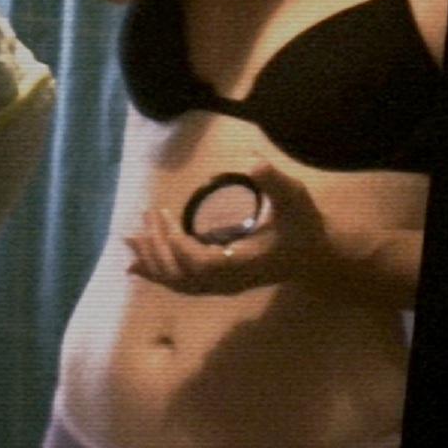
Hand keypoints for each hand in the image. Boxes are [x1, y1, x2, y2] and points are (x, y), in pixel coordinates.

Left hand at [124, 162, 326, 294]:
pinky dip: (158, 275)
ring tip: (130, 240)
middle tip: (138, 222)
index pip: (198, 263)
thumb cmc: (305, 226)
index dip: (175, 242)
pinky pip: (183, 285)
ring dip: (152, 262)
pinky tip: (137, 266)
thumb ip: (274, 181)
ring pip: (179, 283)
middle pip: (180, 276)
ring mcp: (224, 286)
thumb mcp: (294, 198)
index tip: (163, 213)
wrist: (317, 256)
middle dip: (155, 250)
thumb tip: (253, 160)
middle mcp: (229, 281)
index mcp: (243, 264)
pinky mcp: (221, 284)